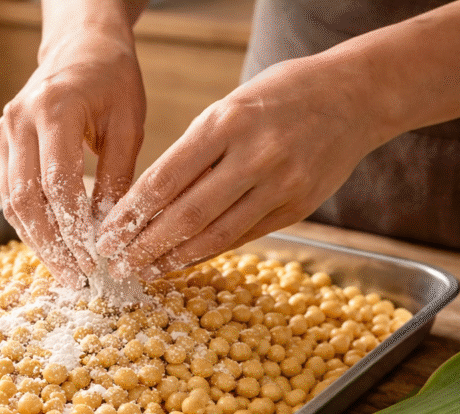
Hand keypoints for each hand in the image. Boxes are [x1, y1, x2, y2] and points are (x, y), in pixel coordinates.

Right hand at [0, 9, 145, 287]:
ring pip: (12, 202)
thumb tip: (112, 234)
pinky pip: (11, 193)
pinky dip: (32, 224)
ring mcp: (5, 132)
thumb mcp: (128, 124)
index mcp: (54, 110)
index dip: (73, 230)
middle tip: (77, 279)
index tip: (94, 262)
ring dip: (38, 241)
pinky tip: (54, 248)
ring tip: (66, 272)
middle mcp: (20, 121)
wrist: (80, 45)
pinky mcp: (3, 143)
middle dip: (52, 246)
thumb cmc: (112, 80)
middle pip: (25, 199)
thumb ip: (118, 177)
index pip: (57, 184)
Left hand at [95, 55, 390, 278]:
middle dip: (146, 246)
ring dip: (175, 260)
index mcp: (226, 123)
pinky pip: (243, 238)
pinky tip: (183, 263)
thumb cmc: (277, 98)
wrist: (354, 96)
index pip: (165, 179)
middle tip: (118, 265)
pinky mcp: (298, 207)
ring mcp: (281, 184)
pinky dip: (208, 253)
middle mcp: (255, 155)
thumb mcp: (227, 108)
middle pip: (187, 215)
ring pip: (217, 235)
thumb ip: (192, 153)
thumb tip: (145, 204)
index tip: (105, 236)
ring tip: (146, 272)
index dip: (131, 214)